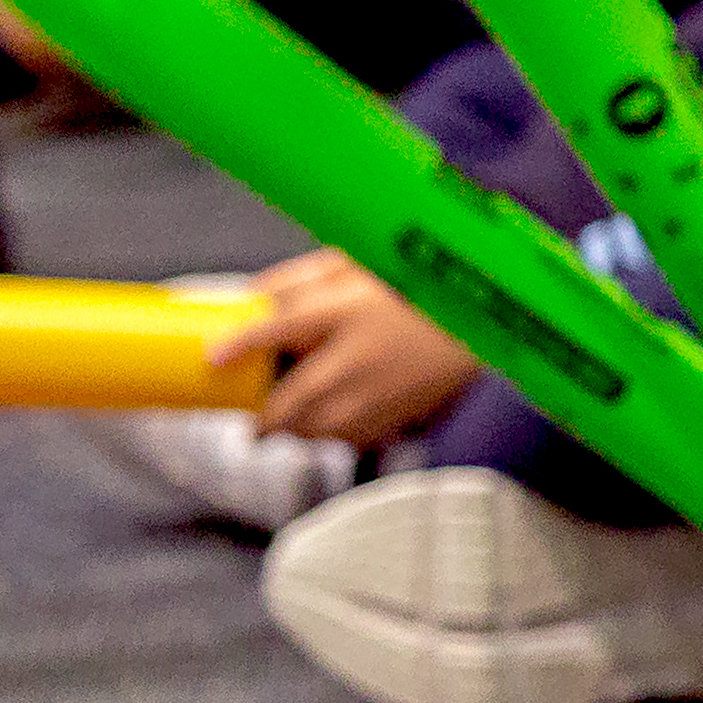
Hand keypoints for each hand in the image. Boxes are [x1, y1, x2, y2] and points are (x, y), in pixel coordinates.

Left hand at [214, 248, 481, 445]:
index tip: (212, 357)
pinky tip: (332, 426)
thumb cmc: (421, 284)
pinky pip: (353, 439)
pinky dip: (333, 437)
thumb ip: (308, 276)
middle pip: (293, 401)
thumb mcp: (364, 263)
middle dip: (265, 418)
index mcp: (351, 309)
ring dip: (294, 431)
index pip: (281, 328)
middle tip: (252, 421)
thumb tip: (256, 296)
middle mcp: (362, 355)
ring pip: (319, 429)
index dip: (240, 344)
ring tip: (285, 427)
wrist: (490, 320)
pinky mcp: (403, 414)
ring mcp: (383, 391)